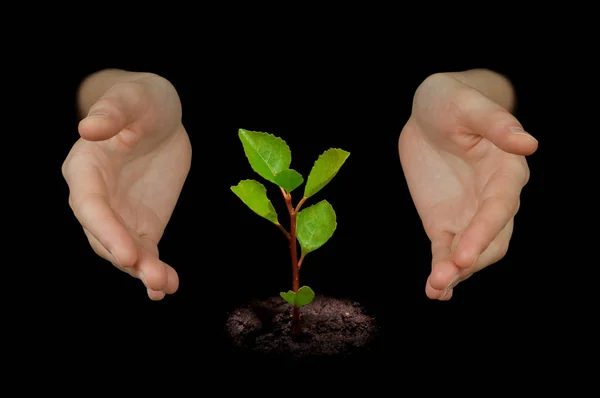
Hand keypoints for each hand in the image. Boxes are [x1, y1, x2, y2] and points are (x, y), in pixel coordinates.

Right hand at [62, 70, 190, 299]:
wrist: (160, 117)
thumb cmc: (141, 101)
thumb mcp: (132, 98)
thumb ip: (112, 112)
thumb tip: (89, 127)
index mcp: (86, 168)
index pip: (90, 205)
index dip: (106, 230)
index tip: (127, 253)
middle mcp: (96, 197)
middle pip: (104, 236)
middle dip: (126, 258)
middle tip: (154, 277)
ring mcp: (120, 214)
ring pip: (124, 251)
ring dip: (143, 271)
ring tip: (164, 286)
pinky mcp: (142, 224)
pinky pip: (145, 252)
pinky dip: (155, 270)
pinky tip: (167, 286)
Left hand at [398, 71, 537, 299]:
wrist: (431, 112)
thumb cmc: (452, 101)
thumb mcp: (467, 104)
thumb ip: (495, 124)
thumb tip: (528, 144)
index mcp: (506, 169)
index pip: (500, 207)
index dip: (484, 231)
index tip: (464, 255)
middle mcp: (494, 197)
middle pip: (492, 239)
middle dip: (470, 261)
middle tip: (441, 279)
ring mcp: (469, 213)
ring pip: (472, 251)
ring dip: (456, 273)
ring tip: (435, 289)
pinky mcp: (446, 221)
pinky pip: (447, 251)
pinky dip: (443, 270)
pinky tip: (435, 290)